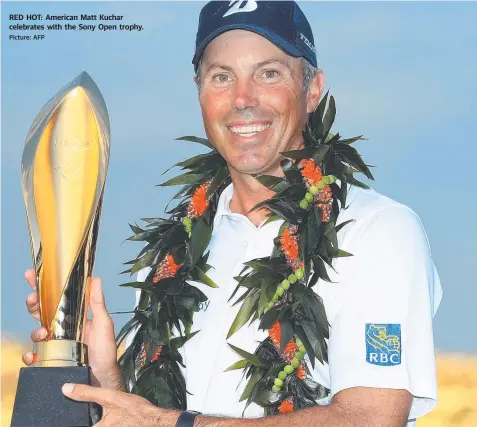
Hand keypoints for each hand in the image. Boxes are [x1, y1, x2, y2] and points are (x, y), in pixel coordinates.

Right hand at [22, 269, 124, 390]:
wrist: (103, 374)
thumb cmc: (105, 348)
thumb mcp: (104, 322)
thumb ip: (97, 302)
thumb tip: (96, 279)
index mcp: (73, 315)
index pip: (56, 298)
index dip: (42, 287)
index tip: (32, 275)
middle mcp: (62, 327)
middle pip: (41, 311)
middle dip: (33, 303)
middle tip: (34, 299)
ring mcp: (56, 343)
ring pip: (36, 331)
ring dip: (35, 330)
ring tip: (44, 333)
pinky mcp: (52, 358)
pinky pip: (35, 355)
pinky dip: (30, 355)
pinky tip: (34, 355)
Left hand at [62, 384, 179, 426]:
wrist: (156, 422)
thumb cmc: (136, 412)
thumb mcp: (111, 397)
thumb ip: (87, 393)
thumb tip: (66, 389)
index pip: (76, 424)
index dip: (69, 420)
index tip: (56, 419)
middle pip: (87, 425)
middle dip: (81, 418)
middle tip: (80, 414)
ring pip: (97, 425)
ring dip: (95, 420)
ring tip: (98, 415)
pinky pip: (103, 426)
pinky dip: (101, 422)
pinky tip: (107, 419)